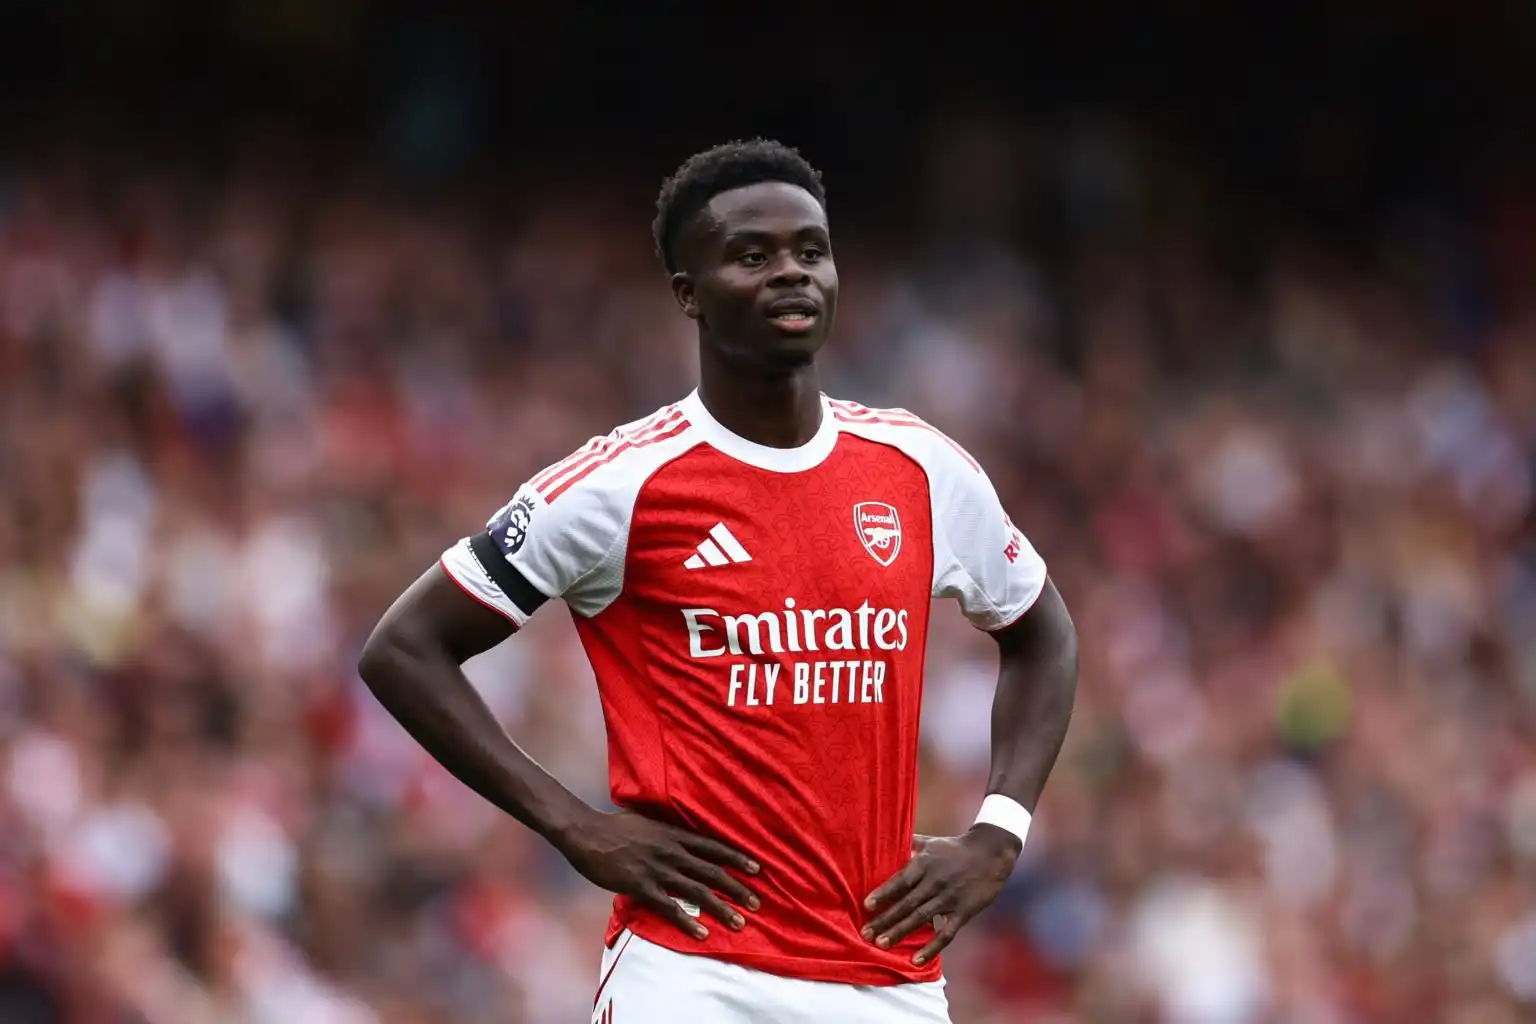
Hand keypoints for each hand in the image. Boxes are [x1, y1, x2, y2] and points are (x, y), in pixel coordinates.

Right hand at [555, 809, 760, 939]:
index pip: (714, 847)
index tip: (757, 868)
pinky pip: (670, 908)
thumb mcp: (649, 822)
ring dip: (721, 908)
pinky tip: (702, 934)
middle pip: (712, 871)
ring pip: (697, 891)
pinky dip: (688, 921)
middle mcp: (672, 852)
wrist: (587, 832)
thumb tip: (681, 839)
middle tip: (757, 902)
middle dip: (737, 888)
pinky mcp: (642, 887)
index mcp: (674, 835)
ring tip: (739, 922)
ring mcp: (658, 870)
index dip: (737, 858)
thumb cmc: (615, 827)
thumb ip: (668, 833)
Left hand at [862, 826, 1020, 964]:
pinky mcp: (962, 912)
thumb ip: (909, 844)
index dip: (883, 894)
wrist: (990, 853)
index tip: (866, 906)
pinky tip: (916, 959)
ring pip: (920, 919)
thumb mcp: (930, 842)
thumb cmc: (955, 848)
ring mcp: (948, 899)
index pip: (900, 881)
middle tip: (866, 933)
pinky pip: (945, 933)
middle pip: (906, 903)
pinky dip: (931, 948)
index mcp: (924, 864)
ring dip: (900, 932)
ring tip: (882, 944)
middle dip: (885, 919)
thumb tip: (887, 841)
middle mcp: (934, 882)